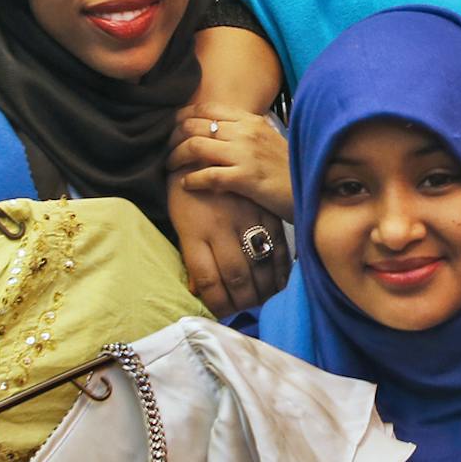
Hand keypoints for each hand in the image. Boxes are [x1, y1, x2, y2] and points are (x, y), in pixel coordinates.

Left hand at [168, 103, 293, 220]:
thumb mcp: (272, 141)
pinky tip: (185, 185)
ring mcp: (245, 154)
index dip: (182, 117)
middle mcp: (245, 132)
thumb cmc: (293, 170)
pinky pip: (207, 175)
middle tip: (166, 150)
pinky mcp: (245, 178)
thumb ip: (249, 133)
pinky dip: (190, 180)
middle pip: (193, 125)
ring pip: (194, 146)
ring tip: (170, 167)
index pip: (206, 109)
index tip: (173, 129)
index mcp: (251, 121)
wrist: (316, 190)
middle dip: (172, 137)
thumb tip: (226, 130)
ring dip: (175, 157)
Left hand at [168, 175, 289, 314]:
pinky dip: (281, 269)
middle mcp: (220, 227)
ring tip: (262, 302)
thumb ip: (191, 256)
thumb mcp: (179, 222)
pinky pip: (276, 245)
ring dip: (262, 291)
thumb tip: (198, 290)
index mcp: (194, 233)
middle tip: (246, 312)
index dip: (218, 306)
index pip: (207, 282)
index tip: (222, 314)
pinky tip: (280, 283)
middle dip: (243, 303)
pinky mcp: (263, 208)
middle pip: (235, 278)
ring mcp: (244, 217)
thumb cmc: (185, 191)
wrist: (200, 147)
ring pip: (258, 265)